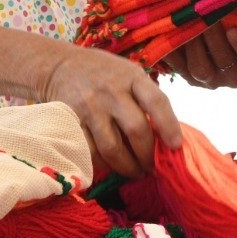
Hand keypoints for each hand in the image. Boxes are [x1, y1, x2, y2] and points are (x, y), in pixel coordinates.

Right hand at [38, 45, 181, 178]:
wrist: (60, 66)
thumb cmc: (104, 74)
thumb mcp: (129, 74)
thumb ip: (146, 98)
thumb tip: (167, 135)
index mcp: (132, 77)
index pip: (156, 101)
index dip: (169, 126)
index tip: (176, 146)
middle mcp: (111, 91)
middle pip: (136, 130)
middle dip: (147, 155)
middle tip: (151, 167)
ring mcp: (90, 107)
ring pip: (113, 148)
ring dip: (127, 166)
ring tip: (134, 171)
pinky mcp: (72, 122)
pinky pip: (90, 152)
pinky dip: (103, 165)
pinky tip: (110, 166)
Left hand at [161, 25, 236, 88]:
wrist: (208, 35)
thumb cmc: (231, 21)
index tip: (232, 29)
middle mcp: (233, 77)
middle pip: (223, 61)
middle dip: (212, 36)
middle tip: (204, 14)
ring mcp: (210, 80)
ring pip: (200, 69)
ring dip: (193, 43)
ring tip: (188, 21)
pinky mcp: (188, 79)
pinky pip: (178, 67)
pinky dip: (172, 49)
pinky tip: (168, 33)